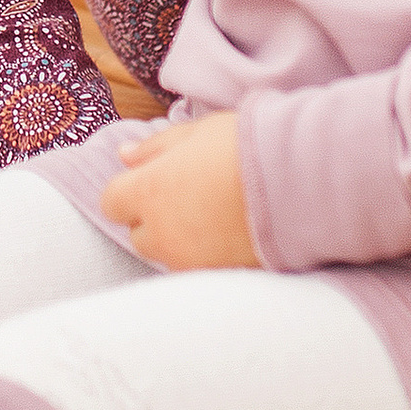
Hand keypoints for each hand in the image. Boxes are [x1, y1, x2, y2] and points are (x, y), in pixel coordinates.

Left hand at [98, 111, 254, 270]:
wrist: (298, 182)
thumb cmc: (245, 147)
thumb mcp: (197, 133)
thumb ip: (156, 147)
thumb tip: (125, 155)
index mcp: (148, 191)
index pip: (112, 202)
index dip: (129, 191)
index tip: (153, 180)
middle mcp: (162, 232)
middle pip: (138, 234)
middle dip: (153, 218)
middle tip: (186, 196)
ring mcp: (190, 260)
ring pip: (167, 255)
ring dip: (178, 239)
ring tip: (212, 215)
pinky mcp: (218, 276)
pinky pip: (197, 269)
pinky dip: (205, 255)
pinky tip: (228, 233)